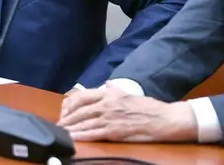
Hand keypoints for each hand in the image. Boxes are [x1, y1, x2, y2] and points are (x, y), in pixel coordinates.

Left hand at [58, 87, 197, 142]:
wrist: (165, 119)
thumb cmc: (149, 107)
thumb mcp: (129, 94)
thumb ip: (114, 90)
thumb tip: (106, 84)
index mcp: (109, 94)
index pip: (82, 96)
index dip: (70, 104)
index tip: (64, 111)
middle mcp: (107, 104)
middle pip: (80, 111)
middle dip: (67, 118)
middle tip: (59, 124)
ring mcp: (110, 117)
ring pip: (84, 123)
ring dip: (71, 128)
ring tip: (62, 132)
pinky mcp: (115, 131)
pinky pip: (94, 133)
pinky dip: (82, 136)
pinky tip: (74, 138)